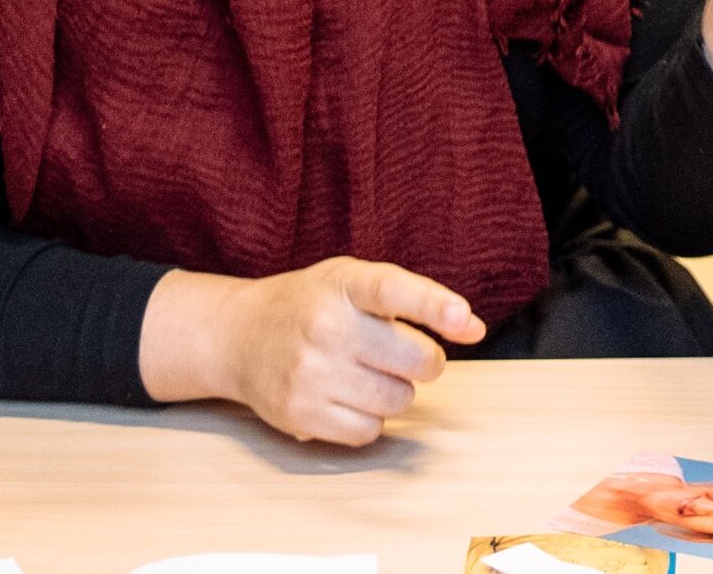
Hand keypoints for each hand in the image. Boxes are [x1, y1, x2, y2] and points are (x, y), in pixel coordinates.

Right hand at [139, 258, 484, 445]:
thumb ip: (419, 299)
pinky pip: (368, 432)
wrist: (237, 336)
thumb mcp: (357, 281)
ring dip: (396, 391)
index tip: (464, 319)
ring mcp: (308, 373)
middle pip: (416, 360)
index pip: (394, 291)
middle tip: (404, 354)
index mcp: (345, 285)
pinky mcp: (298, 413)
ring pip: (399, 400)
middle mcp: (325, 328)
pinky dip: (370, 419)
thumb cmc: (313, 305)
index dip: (435, 306)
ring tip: (367, 372)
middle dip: (425, 361)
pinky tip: (348, 396)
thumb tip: (475, 329)